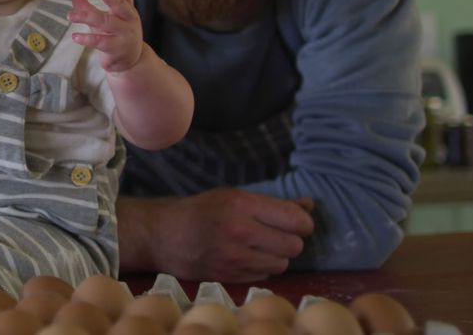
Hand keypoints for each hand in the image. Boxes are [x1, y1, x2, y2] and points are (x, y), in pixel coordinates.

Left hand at [68, 0, 142, 72]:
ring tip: (70, 15)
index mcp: (128, 10)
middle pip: (118, 4)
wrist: (130, 61)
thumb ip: (91, 10)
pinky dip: (86, 38)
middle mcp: (129, 20)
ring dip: (86, 16)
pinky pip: (100, 41)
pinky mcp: (117, 49)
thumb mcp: (104, 21)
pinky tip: (75, 36)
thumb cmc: (116, 35)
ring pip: (105, 22)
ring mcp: (125, 34)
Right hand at [118, 188, 314, 282]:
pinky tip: (246, 257)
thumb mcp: (234, 197)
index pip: (296, 220)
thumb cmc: (201, 210)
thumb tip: (310, 205)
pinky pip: (264, 275)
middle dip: (290, 240)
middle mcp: (240, 231)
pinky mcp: (229, 276)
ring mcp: (234, 257)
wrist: (163, 234)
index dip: (302, 223)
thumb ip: (273, 203)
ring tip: (260, 247)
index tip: (296, 222)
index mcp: (242, 204)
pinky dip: (261, 267)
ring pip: (282, 264)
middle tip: (275, 235)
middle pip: (293, 245)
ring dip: (277, 256)